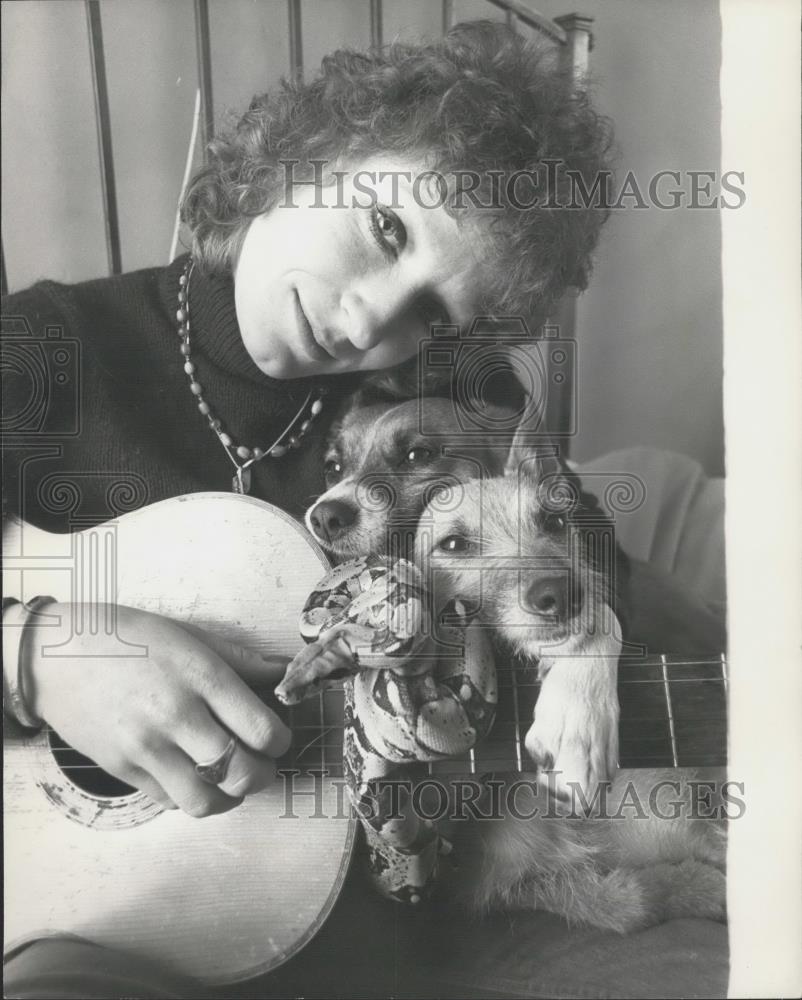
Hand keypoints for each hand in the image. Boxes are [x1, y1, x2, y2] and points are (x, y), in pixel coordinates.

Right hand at [23, 603, 291, 817]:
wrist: (56, 657)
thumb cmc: (127, 638)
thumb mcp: (190, 635)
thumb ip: (242, 661)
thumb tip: (285, 672)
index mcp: (200, 677)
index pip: (262, 730)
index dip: (282, 741)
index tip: (279, 737)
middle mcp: (176, 717)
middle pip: (241, 773)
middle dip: (263, 775)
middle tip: (263, 763)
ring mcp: (146, 748)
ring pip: (206, 801)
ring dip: (229, 797)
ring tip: (232, 779)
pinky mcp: (122, 771)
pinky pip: (170, 801)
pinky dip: (192, 796)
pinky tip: (195, 775)